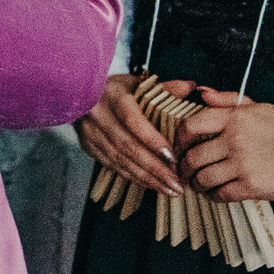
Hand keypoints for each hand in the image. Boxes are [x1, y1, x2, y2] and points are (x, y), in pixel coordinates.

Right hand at [73, 72, 187, 196]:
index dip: (152, 140)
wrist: (82, 92)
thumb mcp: (140, 83)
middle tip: (176, 183)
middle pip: (127, 146)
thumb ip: (166, 88)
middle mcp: (97, 113)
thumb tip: (190, 88)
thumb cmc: (118, 89)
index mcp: (112, 94)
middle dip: (154, 168)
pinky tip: (151, 184)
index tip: (172, 157)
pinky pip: (112, 165)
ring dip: (146, 177)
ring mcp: (89, 131)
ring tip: (169, 189)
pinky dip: (133, 176)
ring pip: (119, 159)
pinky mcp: (88, 145)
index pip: (132, 120)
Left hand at [179, 90, 273, 202]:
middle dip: (184, 167)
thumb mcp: (261, 108)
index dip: (178, 140)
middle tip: (184, 172)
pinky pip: (221, 194)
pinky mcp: (252, 186)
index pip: (191, 125)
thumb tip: (202, 94)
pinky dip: (213, 196)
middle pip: (193, 157)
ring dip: (196, 184)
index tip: (178, 148)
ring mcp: (243, 164)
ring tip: (198, 184)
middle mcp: (236, 139)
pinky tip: (215, 194)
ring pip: (203, 178)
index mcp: (235, 118)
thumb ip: (229, 100)